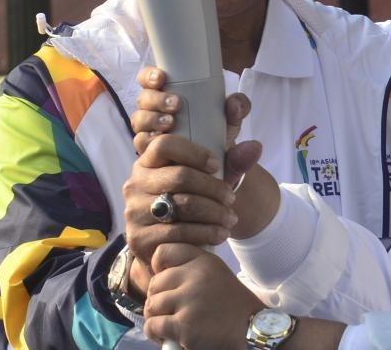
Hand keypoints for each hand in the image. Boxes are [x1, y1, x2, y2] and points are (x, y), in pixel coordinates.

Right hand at [122, 132, 238, 295]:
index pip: (165, 145)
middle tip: (231, 198)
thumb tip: (256, 147)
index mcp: (146, 162)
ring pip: (182, 205)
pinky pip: (178, 232)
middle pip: (180, 176)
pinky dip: (206, 233)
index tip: (216, 165)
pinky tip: (221, 234)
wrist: (168, 245)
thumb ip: (232, 161)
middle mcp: (134, 184)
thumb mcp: (205, 179)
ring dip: (214, 212)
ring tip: (231, 218)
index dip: (194, 153)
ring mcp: (134, 212)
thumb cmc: (188, 203)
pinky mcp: (138, 238)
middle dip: (213, 187)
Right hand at [131, 67, 262, 185]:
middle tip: (176, 104)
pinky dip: (149, 142)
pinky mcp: (146, 159)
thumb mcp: (229, 124)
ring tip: (170, 123)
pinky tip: (159, 142)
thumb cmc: (217, 141)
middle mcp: (154, 116)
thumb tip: (234, 105)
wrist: (215, 177)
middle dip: (156, 99)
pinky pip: (141, 148)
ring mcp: (148, 138)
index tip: (161, 78)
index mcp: (168, 100)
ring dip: (152, 119)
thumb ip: (237, 110)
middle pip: (143, 101)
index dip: (148, 76)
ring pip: (139, 123)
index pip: (148, 81)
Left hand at [144, 243, 264, 349]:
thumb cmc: (231, 306)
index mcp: (203, 261)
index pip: (163, 252)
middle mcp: (196, 277)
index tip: (164, 282)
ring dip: (155, 317)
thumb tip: (157, 272)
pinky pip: (153, 325)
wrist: (251, 331)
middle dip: (157, 299)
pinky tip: (164, 336)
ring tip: (166, 324)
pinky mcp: (184, 325)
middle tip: (168, 311)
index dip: (158, 268)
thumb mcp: (215, 273)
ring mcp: (189, 301)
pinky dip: (154, 333)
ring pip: (152, 305)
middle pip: (155, 283)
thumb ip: (191, 268)